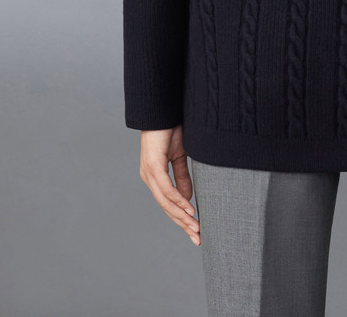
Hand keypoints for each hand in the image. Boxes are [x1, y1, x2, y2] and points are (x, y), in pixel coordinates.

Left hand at [139, 126, 200, 245]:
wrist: (163, 109)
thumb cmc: (171, 129)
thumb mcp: (180, 156)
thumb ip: (183, 177)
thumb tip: (188, 199)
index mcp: (155, 177)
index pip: (168, 204)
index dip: (181, 218)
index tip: (195, 231)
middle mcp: (149, 178)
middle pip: (166, 207)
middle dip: (182, 224)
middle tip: (197, 238)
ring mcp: (149, 173)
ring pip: (165, 202)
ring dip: (182, 215)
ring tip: (196, 227)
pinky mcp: (153, 165)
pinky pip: (167, 188)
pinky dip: (178, 200)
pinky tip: (189, 208)